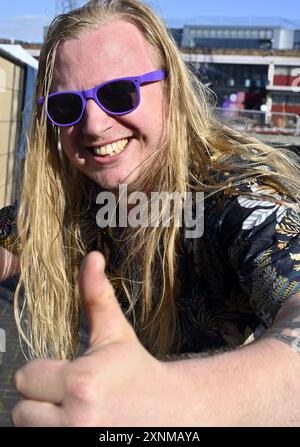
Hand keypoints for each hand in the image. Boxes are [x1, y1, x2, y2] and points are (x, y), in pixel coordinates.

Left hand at [12, 251, 170, 426]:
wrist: (170, 411)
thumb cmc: (138, 372)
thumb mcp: (115, 333)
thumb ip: (96, 295)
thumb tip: (92, 258)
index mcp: (81, 382)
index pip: (25, 378)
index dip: (43, 373)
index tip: (64, 373)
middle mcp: (76, 419)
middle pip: (22, 410)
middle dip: (41, 400)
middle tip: (69, 394)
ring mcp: (77, 442)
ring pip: (28, 430)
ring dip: (45, 421)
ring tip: (73, 410)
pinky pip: (42, 444)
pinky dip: (54, 433)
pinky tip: (77, 422)